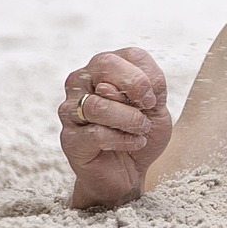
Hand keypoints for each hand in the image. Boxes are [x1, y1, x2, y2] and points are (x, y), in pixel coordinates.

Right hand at [58, 47, 171, 208]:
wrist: (129, 172)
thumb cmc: (140, 132)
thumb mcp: (157, 105)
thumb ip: (151, 86)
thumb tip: (132, 85)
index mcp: (104, 69)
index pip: (130, 54)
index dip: (148, 75)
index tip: (154, 99)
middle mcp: (81, 82)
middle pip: (105, 64)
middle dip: (135, 86)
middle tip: (148, 107)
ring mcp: (70, 110)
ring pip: (98, 103)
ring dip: (130, 118)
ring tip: (142, 129)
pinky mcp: (69, 139)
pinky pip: (96, 133)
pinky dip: (123, 139)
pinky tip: (133, 143)